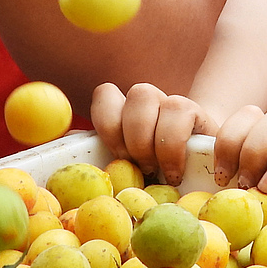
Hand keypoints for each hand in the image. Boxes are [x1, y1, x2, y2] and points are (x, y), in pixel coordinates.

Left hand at [91, 82, 219, 185]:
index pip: (107, 94)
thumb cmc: (148, 173)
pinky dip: (180, 149)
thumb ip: (92, 153)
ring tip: (165, 173)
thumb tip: (66, 141)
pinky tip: (179, 172)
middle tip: (142, 168)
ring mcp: (177, 105)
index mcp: (124, 109)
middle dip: (138, 137)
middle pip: (140, 94)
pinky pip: (188, 115)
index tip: (118, 156)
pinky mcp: (200, 116)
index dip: (109, 124)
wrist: (193, 174)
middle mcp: (150, 101)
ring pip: (171, 103)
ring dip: (163, 143)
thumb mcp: (119, 165)